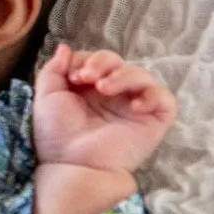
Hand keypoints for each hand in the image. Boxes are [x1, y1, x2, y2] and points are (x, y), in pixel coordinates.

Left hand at [32, 44, 175, 178]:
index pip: (99, 61)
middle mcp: (116, 97)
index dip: (88, 60)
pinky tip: (134, 106)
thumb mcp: (47, 97)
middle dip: (103, 62)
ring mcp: (135, 109)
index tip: (73, 75)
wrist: (70, 166)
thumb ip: (54, 70)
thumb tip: (65, 47)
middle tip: (86, 77)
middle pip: (120, 64)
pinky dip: (153, 96)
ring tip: (104, 88)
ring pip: (143, 76)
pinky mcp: (152, 123)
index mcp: (92, 90)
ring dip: (124, 76)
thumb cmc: (57, 136)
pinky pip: (165, 101)